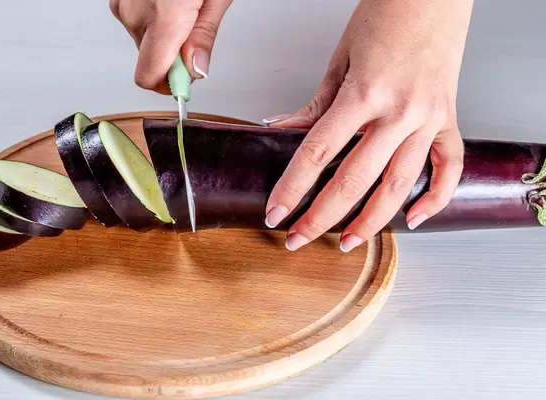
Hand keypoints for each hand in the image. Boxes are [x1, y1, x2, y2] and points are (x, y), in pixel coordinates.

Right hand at [110, 0, 232, 93]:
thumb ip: (204, 36)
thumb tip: (197, 70)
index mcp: (163, 16)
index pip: (150, 76)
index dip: (170, 85)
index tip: (186, 82)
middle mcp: (135, 13)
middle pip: (151, 62)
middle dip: (174, 56)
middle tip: (194, 31)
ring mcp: (122, 4)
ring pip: (145, 43)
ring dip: (164, 36)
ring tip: (182, 6)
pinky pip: (138, 24)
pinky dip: (154, 20)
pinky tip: (168, 1)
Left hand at [264, 0, 473, 251]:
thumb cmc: (386, 16)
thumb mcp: (340, 60)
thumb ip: (314, 105)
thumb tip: (280, 130)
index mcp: (364, 93)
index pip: (318, 154)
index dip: (292, 189)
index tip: (275, 213)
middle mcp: (399, 112)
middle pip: (353, 181)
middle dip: (321, 217)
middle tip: (298, 239)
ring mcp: (428, 120)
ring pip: (398, 186)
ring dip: (370, 222)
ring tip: (346, 242)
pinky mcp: (449, 120)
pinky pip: (448, 168)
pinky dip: (436, 199)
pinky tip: (414, 220)